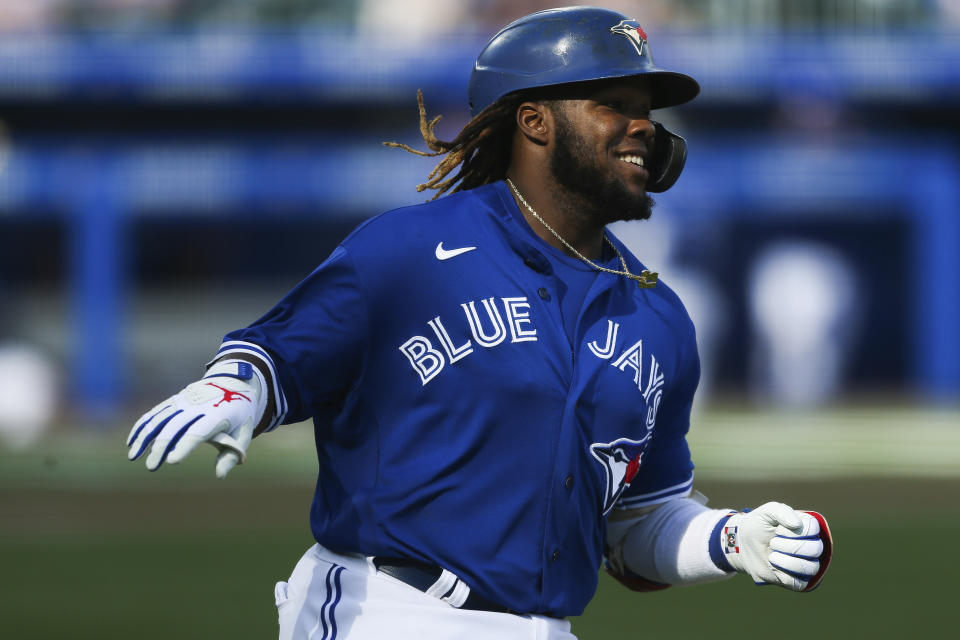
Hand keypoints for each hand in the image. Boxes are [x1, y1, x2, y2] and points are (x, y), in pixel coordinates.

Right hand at [126, 360, 265, 477]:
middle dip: (161, 447)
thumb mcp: (244, 433)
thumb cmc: (241, 414)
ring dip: (145, 437)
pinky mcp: (176, 400)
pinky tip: (132, 442)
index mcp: (217, 415)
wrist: (235, 382)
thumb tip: (219, 475)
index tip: (172, 461)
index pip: (198, 432)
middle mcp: (198, 406)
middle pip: (174, 426)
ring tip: (133, 456)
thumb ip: (232, 454)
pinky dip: (143, 425)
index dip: (185, 445)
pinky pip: (156, 412)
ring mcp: (184, 401)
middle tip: (151, 466)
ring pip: (160, 418)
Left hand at [722, 502, 832, 591]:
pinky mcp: (797, 581)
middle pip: (815, 549)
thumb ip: (781, 511)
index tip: (777, 529)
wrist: (743, 544)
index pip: (813, 529)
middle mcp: (811, 546)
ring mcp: (806, 564)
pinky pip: (799, 584)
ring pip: (811, 568)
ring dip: (787, 561)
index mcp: (807, 527)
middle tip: (773, 542)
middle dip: (789, 546)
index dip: (791, 530)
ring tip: (772, 555)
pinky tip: (773, 566)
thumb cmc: (758, 526)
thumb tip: (797, 525)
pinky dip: (783, 575)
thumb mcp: (766, 513)